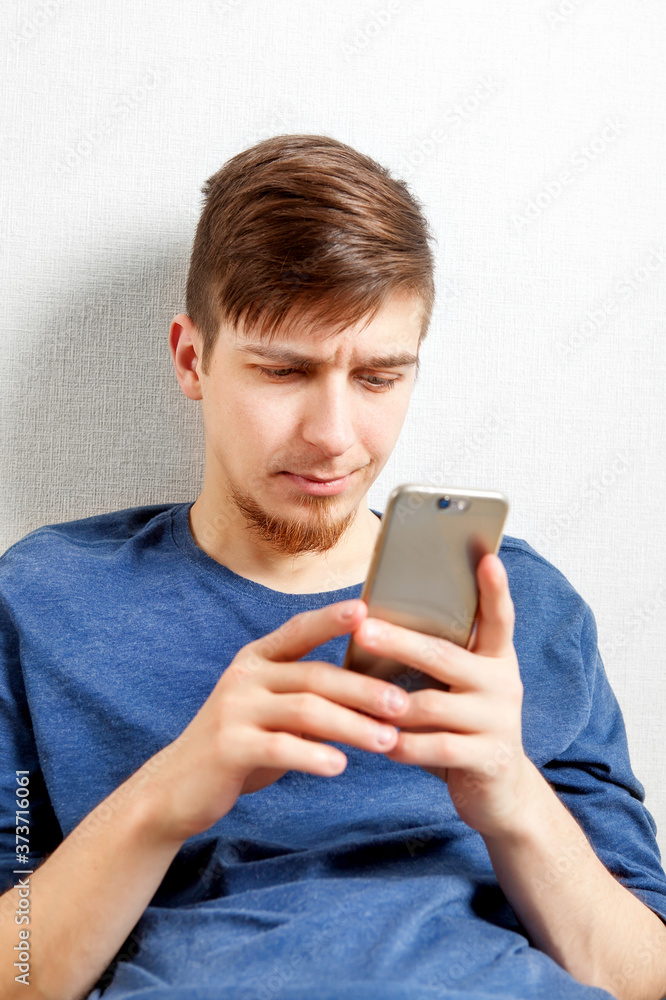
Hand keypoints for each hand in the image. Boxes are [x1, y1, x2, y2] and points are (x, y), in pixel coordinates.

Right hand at [138, 598, 410, 845]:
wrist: (177, 787)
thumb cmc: (240, 744)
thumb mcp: (271, 710)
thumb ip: (308, 695)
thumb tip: (376, 694)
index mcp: (257, 660)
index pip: (299, 630)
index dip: (331, 618)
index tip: (366, 610)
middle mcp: (245, 677)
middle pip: (315, 676)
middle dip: (363, 690)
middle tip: (402, 705)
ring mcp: (234, 710)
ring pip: (305, 711)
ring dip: (351, 726)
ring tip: (387, 741)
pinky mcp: (228, 747)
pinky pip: (280, 747)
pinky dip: (313, 755)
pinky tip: (339, 765)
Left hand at [350, 553, 531, 838]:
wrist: (501, 793)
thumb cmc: (464, 728)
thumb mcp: (460, 690)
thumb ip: (438, 662)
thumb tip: (376, 626)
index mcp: (496, 659)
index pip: (498, 618)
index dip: (494, 589)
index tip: (486, 557)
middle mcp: (503, 684)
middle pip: (444, 656)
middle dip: (400, 642)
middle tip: (364, 628)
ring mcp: (500, 721)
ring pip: (431, 705)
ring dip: (388, 705)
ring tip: (353, 700)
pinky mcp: (489, 758)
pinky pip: (436, 747)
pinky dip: (403, 745)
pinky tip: (381, 744)